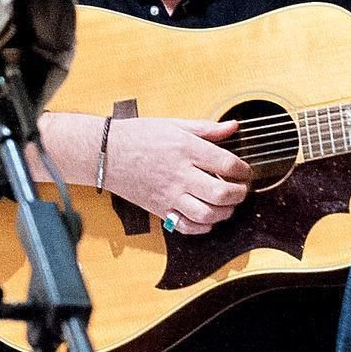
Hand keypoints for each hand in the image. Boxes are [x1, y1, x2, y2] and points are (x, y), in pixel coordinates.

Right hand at [102, 116, 248, 235]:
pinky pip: (186, 226)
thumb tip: (233, 127)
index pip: (227, 164)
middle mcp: (180, 174)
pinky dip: (202, 227)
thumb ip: (207, 128)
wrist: (106, 153)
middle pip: (221, 193)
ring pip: (207, 214)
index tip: (244, 171)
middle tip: (240, 189)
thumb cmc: (138, 136)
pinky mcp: (159, 209)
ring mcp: (169, 194)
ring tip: (226, 205)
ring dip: (224, 213)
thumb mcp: (174, 124)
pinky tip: (206, 218)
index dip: (243, 170)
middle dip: (238, 194)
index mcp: (186, 149)